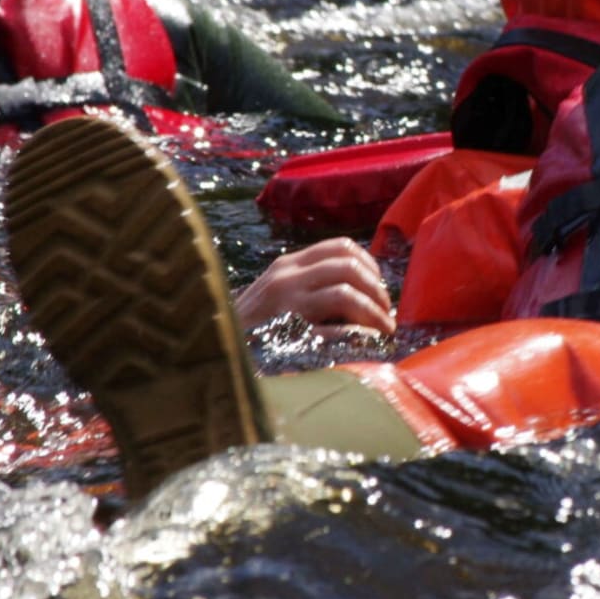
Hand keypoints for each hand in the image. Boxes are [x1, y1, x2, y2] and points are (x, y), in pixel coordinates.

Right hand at [234, 236, 394, 336]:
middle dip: (377, 289)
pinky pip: (334, 331)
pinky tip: (368, 344)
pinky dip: (359, 336)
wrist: (214, 352)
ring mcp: (285, 305)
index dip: (369, 264)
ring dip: (374, 311)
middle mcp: (286, 278)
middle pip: (348, 266)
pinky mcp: (286, 334)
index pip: (341, 246)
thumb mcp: (275, 293)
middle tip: (386, 311)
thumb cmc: (250, 327)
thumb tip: (361, 288)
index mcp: (287, 265)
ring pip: (345, 292)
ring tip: (384, 328)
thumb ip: (309, 283)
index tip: (379, 285)